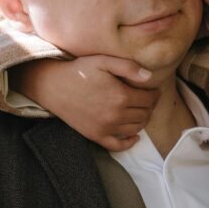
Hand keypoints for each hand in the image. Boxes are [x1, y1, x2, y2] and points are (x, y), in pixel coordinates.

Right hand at [10, 56, 158, 149]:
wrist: (54, 86)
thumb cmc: (79, 71)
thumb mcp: (104, 61)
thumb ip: (128, 67)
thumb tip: (149, 77)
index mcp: (121, 96)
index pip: (149, 100)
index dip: (155, 94)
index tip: (154, 90)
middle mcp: (116, 115)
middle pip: (144, 114)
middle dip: (150, 106)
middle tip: (148, 100)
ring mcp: (105, 128)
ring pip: (135, 129)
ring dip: (143, 121)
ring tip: (142, 111)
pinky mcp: (95, 135)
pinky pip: (117, 146)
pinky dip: (129, 143)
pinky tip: (134, 136)